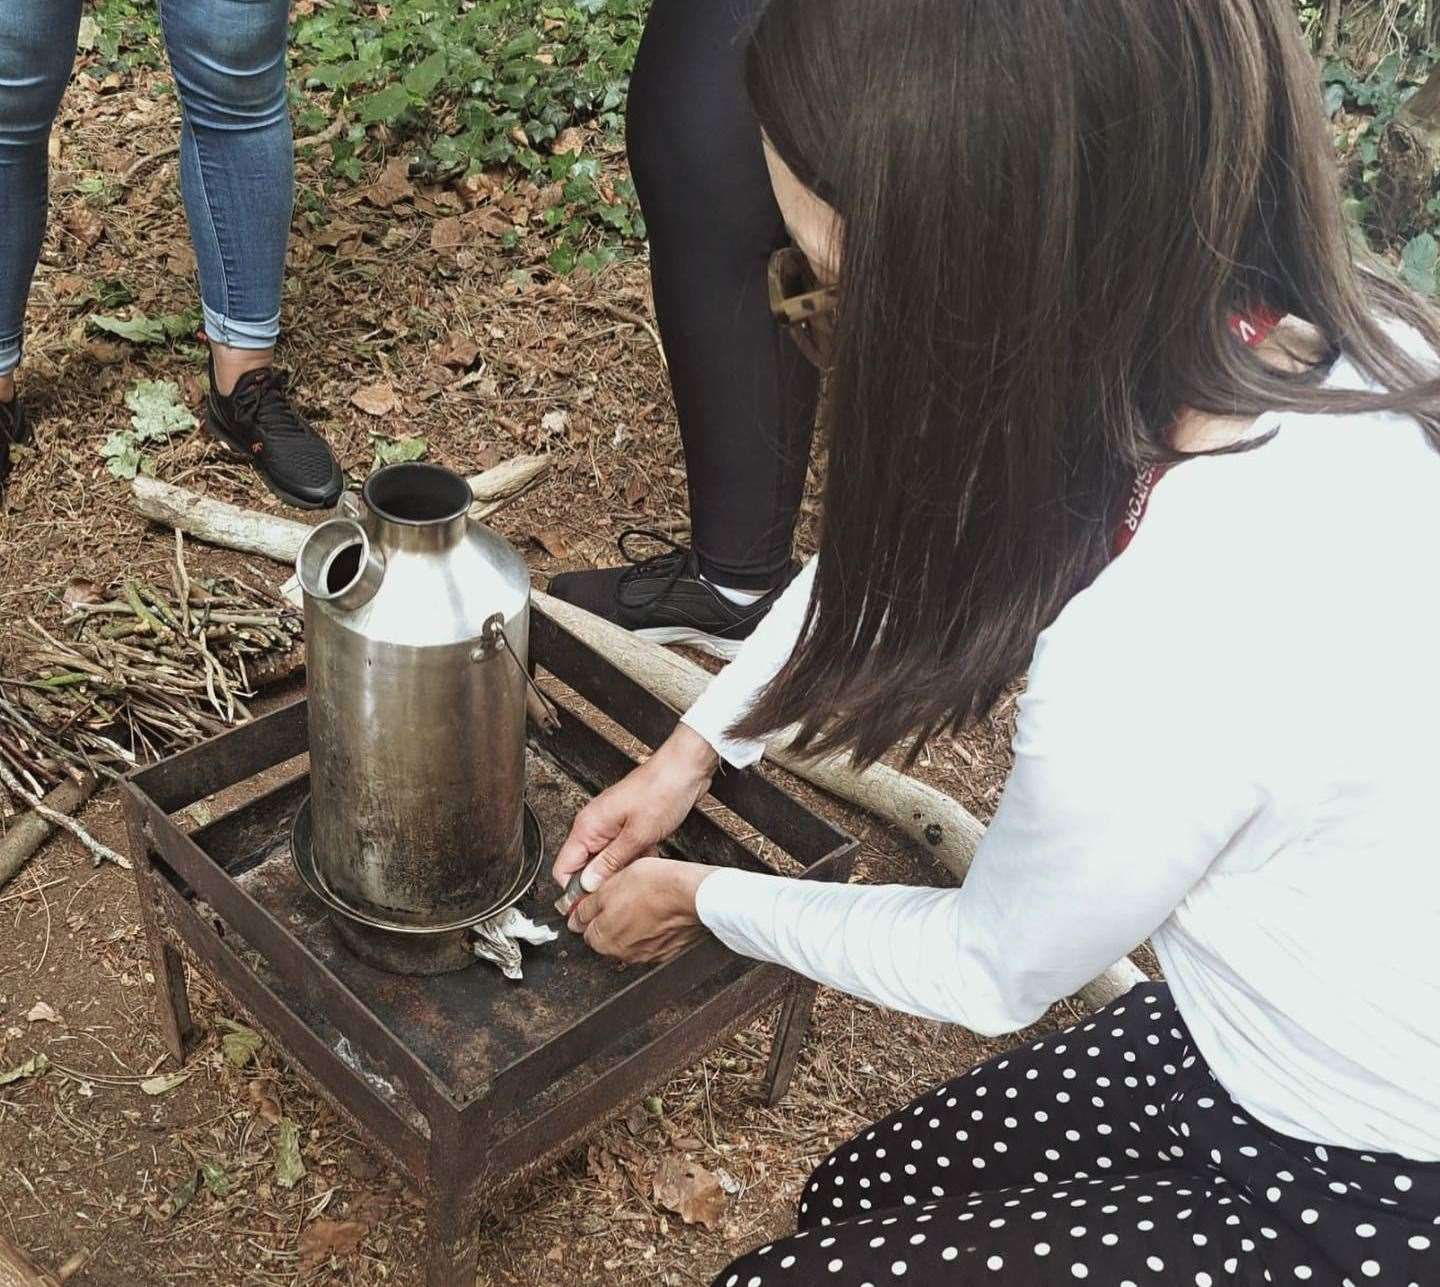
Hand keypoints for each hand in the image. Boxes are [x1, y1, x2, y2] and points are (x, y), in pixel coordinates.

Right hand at [552, 723, 718, 895]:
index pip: (563, 867)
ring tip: (640, 870)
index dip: (573, 890)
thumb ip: (610, 862)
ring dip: (622, 869)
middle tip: (622, 890)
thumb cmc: (663, 790)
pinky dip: (634, 858)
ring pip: (606, 860)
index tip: (589, 905)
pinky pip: (622, 851)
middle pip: (585, 866)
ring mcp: (611, 825)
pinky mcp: (627, 825)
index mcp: (588, 826)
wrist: (686, 768)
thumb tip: (589, 884)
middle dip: (602, 881)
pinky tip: (649, 857)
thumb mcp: (637, 835)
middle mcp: (595, 825)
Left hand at [568, 855, 715, 964]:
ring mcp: (647, 955)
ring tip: (643, 901)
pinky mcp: (668, 952)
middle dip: (611, 919)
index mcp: (603, 939)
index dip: (591, 912)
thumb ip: (588, 905)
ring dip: (633, 924)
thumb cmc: (655, 887)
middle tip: (622, 896)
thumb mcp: (610, 886)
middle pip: (608, 937)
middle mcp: (623, 953)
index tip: (597, 900)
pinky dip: (653, 929)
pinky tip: (658, 912)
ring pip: (631, 938)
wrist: (692, 895)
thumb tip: (576, 916)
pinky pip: (653, 941)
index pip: (586, 930)